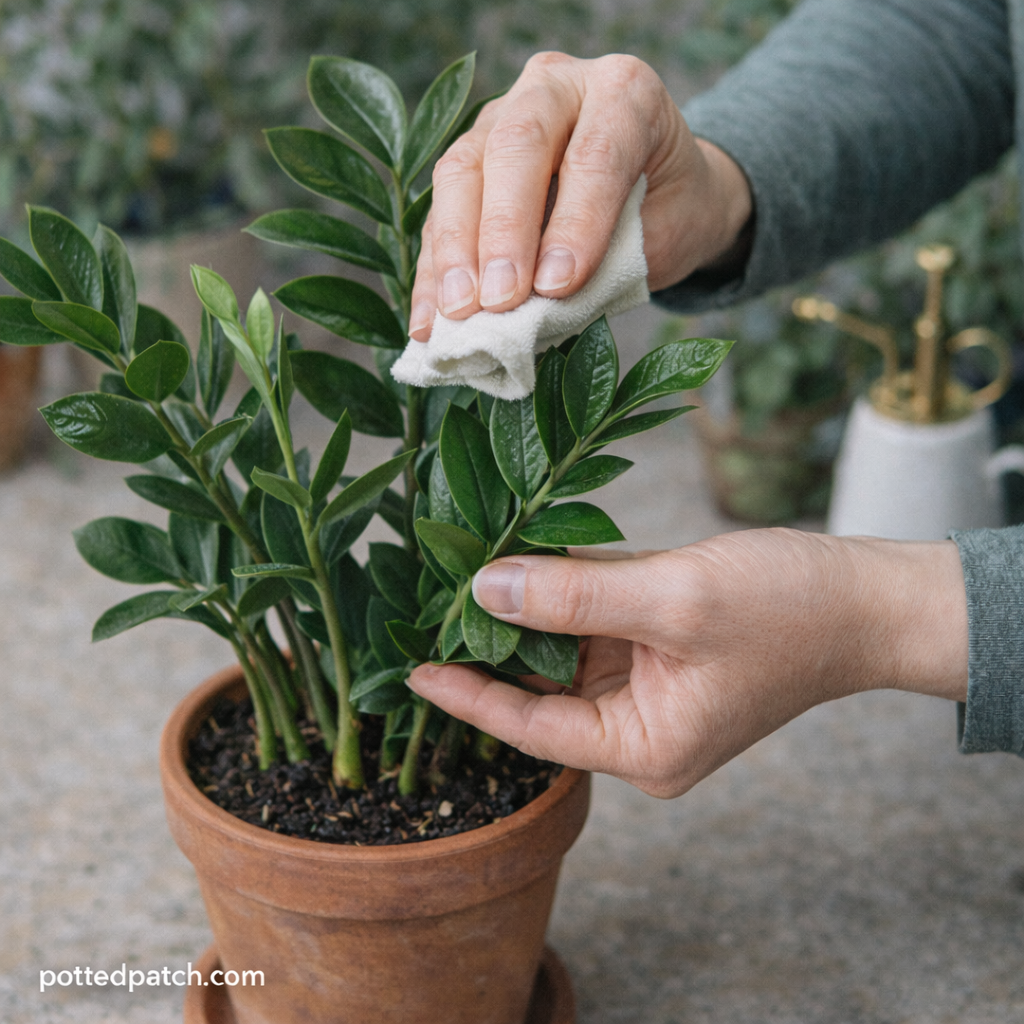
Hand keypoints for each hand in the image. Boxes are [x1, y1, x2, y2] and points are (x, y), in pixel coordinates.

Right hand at [408, 51, 752, 339]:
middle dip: (503, 231)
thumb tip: (541, 305)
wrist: (662, 194)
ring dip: (455, 251)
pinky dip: (433, 274)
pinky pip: (438, 215)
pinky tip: (431, 322)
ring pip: (461, 172)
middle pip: (515, 145)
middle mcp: (556, 88)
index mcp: (624, 91)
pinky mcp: (466, 162)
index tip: (559, 286)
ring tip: (459, 313)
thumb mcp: (662, 233)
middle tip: (500, 300)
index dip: (575, 222)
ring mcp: (500, 117)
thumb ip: (610, 257)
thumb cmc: (669, 211)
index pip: (594, 152)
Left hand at [408, 530, 967, 797]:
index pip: (532, 728)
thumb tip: (484, 584)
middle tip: (425, 599)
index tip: (410, 670)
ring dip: (523, 605)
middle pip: (542, 683)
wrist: (867, 598)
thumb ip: (574, 595)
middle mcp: (638, 725)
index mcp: (644, 748)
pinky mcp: (656, 642)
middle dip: (490, 638)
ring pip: (564, 644)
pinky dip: (562, 587)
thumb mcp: (674, 601)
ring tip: (456, 570)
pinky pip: (593, 617)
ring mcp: (647, 682)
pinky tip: (520, 554)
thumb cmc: (789, 611)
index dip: (468, 696)